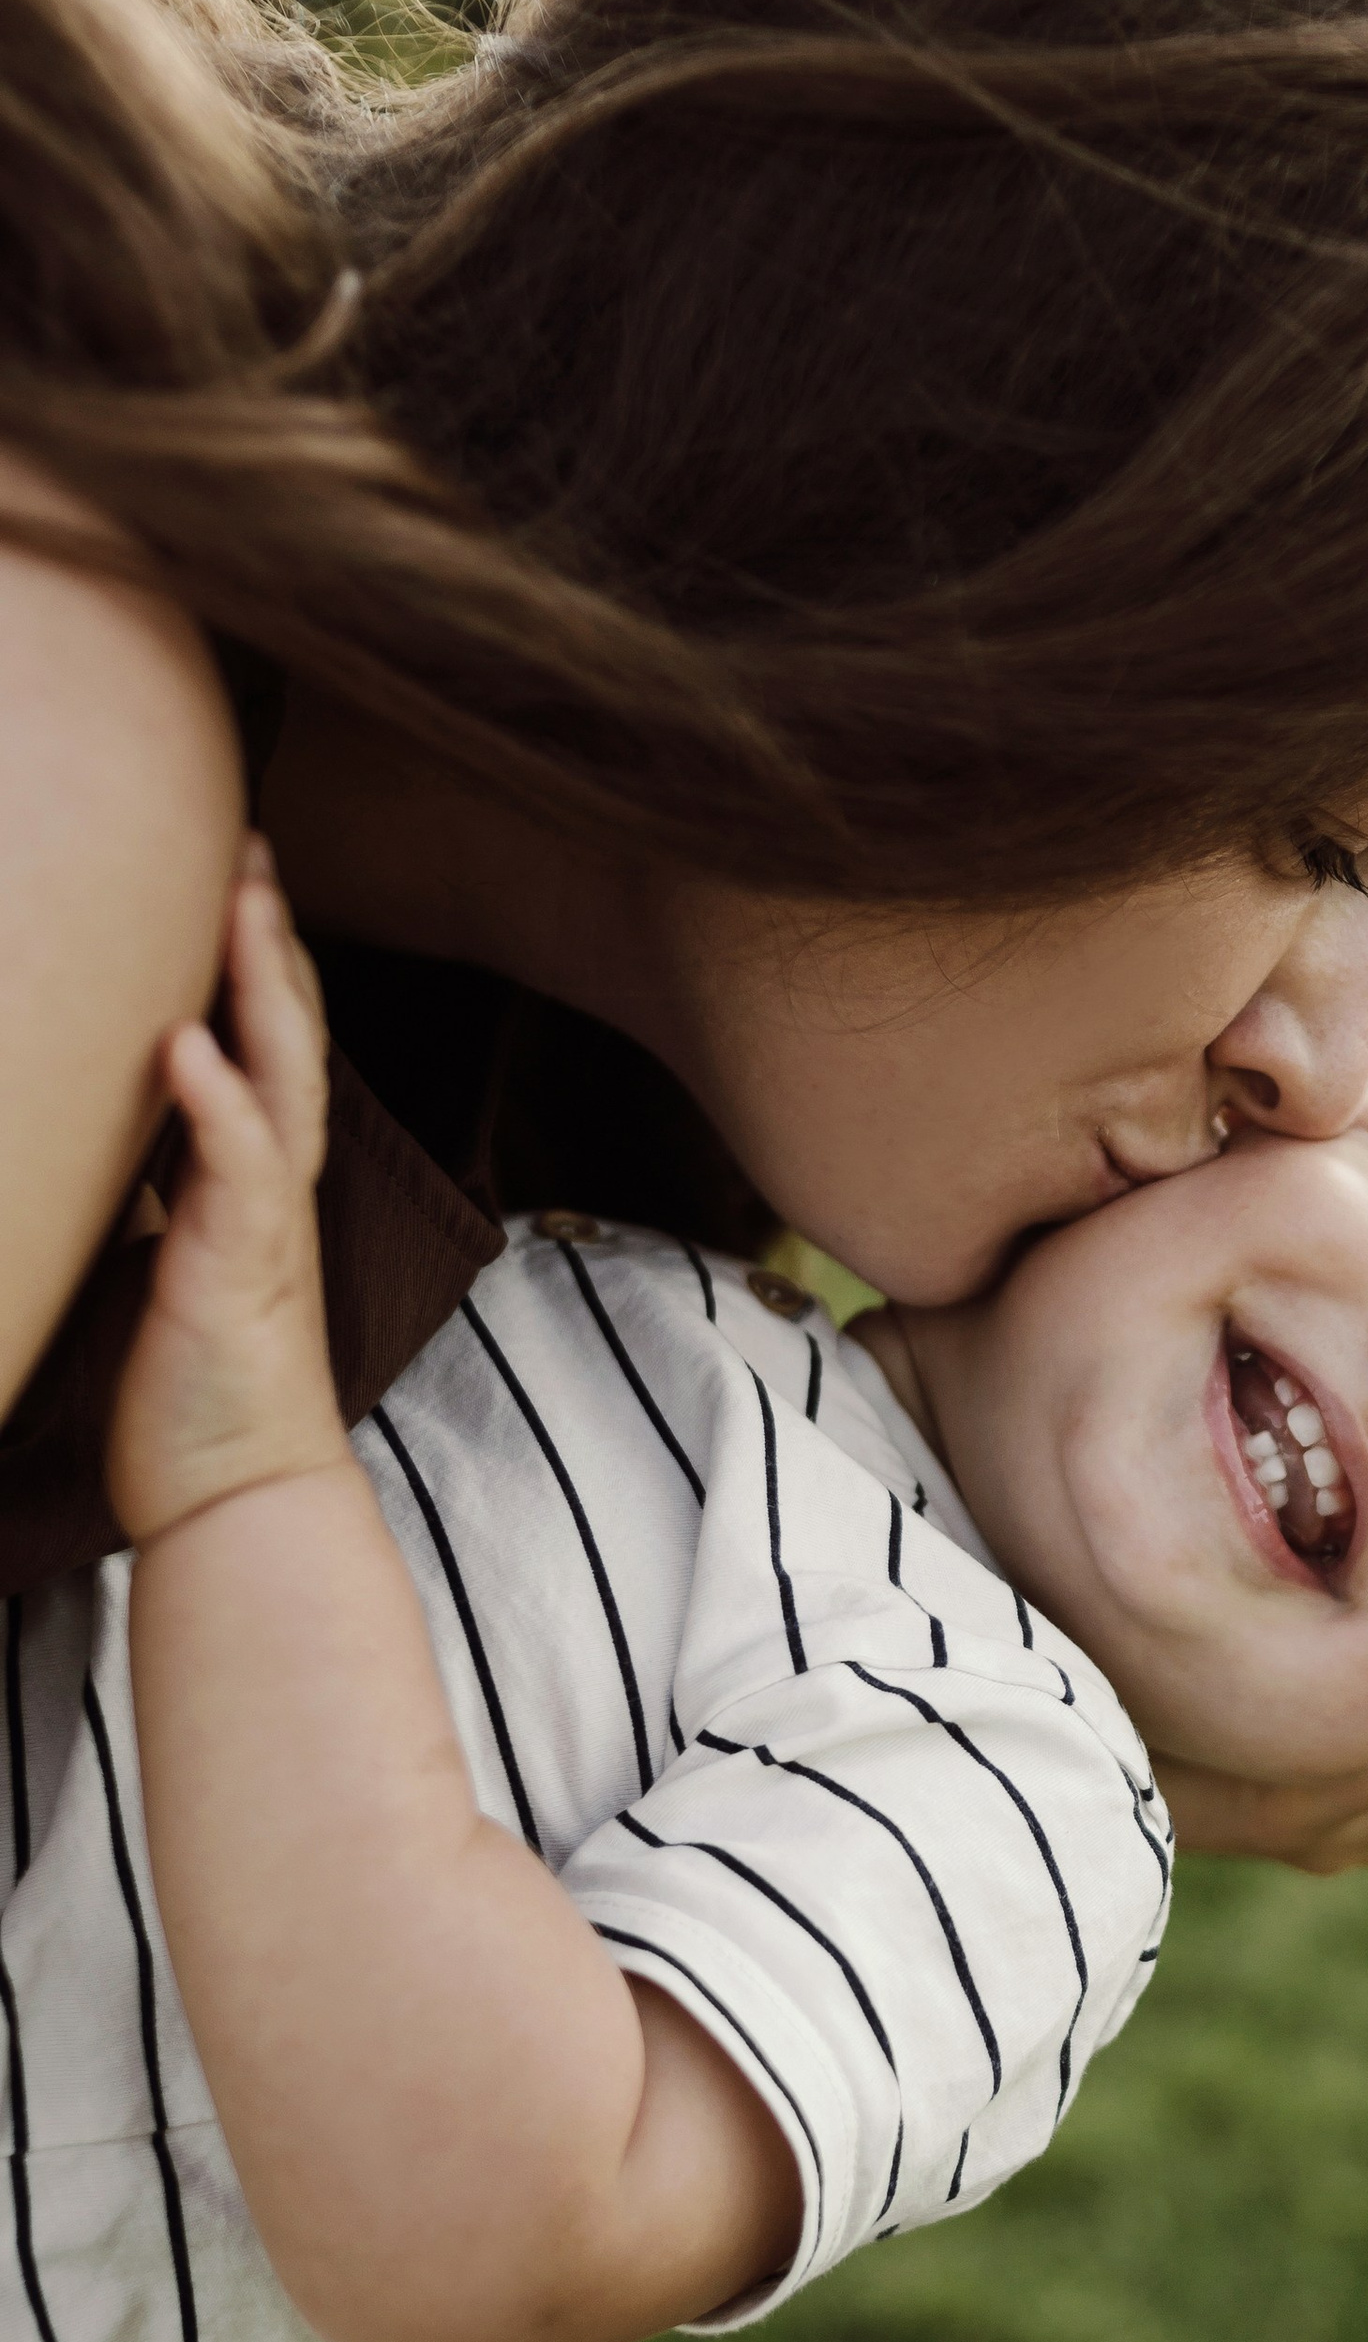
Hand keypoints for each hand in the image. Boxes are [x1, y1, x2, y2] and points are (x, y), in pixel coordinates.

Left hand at [107, 842, 345, 1545]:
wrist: (236, 1498)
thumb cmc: (192, 1393)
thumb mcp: (159, 1265)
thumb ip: (149, 1194)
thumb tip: (105, 1144)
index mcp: (252, 1184)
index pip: (265, 1048)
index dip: (254, 962)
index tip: (234, 874)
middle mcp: (272, 1190)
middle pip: (288, 1037)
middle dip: (270, 939)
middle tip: (251, 843)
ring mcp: (265, 1227)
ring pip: (283, 1081)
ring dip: (263, 989)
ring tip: (244, 905)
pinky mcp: (240, 1273)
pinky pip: (242, 1174)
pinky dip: (220, 1107)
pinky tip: (191, 1046)